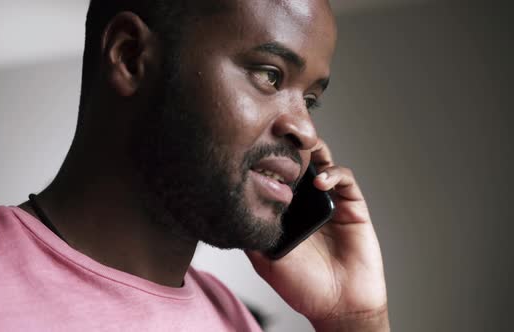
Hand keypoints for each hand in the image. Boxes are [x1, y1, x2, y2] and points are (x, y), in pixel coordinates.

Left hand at [246, 138, 388, 329]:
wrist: (337, 305)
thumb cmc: (302, 286)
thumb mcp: (264, 260)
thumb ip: (250, 235)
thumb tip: (227, 211)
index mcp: (286, 211)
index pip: (277, 174)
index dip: (269, 159)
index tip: (255, 146)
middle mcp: (307, 202)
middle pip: (299, 162)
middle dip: (290, 146)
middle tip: (278, 135)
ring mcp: (330, 201)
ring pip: (322, 161)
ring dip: (312, 152)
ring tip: (299, 153)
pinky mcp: (353, 206)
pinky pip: (345, 179)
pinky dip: (333, 173)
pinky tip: (320, 182)